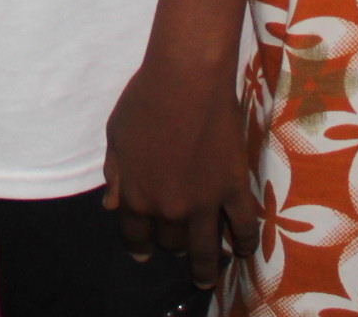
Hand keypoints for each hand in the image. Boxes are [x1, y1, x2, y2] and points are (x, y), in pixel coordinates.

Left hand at [102, 48, 250, 293]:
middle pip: (171, 242)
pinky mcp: (233, 188)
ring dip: (206, 268)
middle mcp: (168, 207)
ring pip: (206, 248)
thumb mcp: (115, 136)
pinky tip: (244, 252)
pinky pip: (244, 226)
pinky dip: (245, 243)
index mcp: (136, 195)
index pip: (135, 234)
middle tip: (176, 250)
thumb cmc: (144, 100)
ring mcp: (204, 202)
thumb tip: (111, 206)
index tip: (144, 253)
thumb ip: (114, 175)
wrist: (186, 80)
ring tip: (207, 278)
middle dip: (171, 248)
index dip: (139, 246)